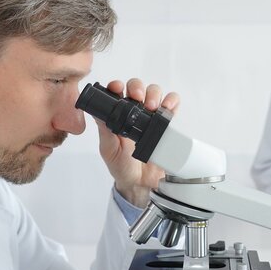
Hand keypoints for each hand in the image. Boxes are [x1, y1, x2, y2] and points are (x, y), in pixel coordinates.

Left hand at [95, 78, 179, 207]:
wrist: (140, 183)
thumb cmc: (121, 166)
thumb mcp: (109, 149)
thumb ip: (105, 131)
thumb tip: (98, 113)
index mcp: (117, 115)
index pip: (116, 92)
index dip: (117, 86)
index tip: (118, 89)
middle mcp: (134, 111)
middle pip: (137, 87)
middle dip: (138, 88)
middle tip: (138, 98)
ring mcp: (151, 116)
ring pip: (155, 92)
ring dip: (154, 94)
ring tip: (153, 107)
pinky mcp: (167, 123)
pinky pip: (172, 105)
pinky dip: (172, 101)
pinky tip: (168, 107)